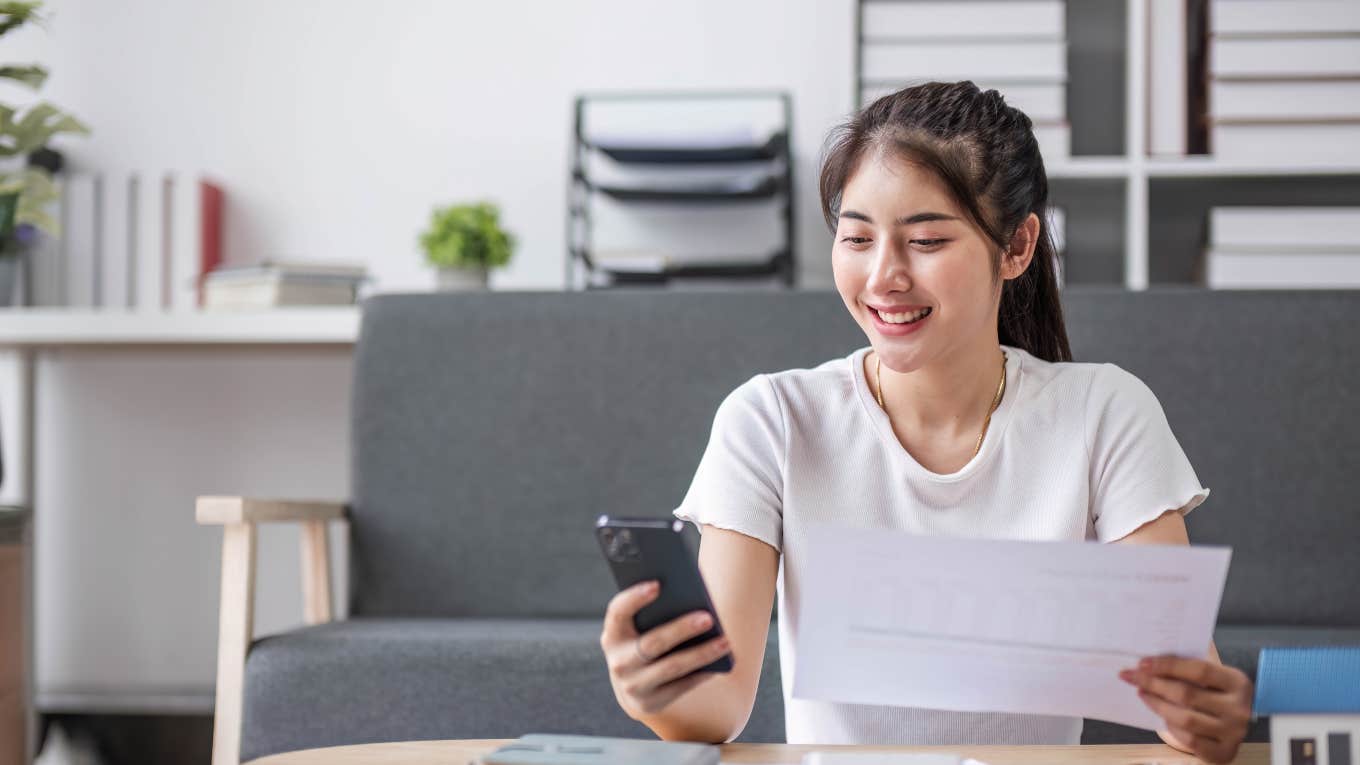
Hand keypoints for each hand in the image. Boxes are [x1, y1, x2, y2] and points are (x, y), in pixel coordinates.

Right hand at [600, 580, 731, 718]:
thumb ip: (655, 611)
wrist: (632, 684)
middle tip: (708, 617)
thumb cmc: (643, 640)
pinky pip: (681, 686)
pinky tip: (721, 661)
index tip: (657, 584)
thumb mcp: (640, 627)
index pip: (618, 612)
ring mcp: (633, 686)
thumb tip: (690, 598)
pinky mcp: (650, 704)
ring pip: (672, 667)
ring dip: (701, 654)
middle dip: (681, 629)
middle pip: (652, 643)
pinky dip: (702, 672)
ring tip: (725, 641)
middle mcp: (618, 662)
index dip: (634, 598)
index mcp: (612, 635)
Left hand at [1120, 656, 1253, 763]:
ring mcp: (1233, 733)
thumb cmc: (1215, 693)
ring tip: (1143, 693)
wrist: (1234, 724)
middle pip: (1188, 694)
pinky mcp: (1224, 752)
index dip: (1168, 666)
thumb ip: (1187, 667)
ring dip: (1157, 705)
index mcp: (1238, 682)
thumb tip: (1149, 662)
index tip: (1142, 663)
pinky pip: (1189, 740)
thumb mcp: (1211, 677)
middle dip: (1154, 684)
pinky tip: (1163, 716)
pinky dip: (1172, 727)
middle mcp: (1239, 709)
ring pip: (1185, 719)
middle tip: (1132, 677)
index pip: (1199, 670)